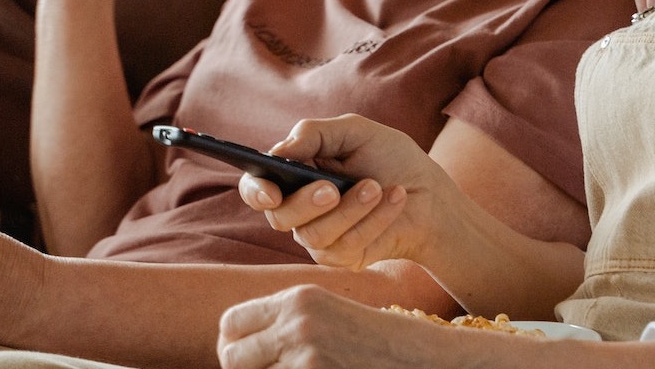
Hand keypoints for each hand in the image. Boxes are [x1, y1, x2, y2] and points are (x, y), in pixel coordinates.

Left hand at [219, 285, 510, 368]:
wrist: (425, 357)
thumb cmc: (378, 341)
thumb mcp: (331, 314)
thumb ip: (288, 323)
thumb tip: (232, 345)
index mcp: (298, 298)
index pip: (230, 323)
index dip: (235, 344)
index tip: (251, 357)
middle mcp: (296, 323)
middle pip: (230, 356)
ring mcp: (304, 356)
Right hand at [237, 115, 445, 270]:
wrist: (431, 193)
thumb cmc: (391, 159)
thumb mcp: (356, 132)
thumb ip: (316, 133)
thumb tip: (280, 149)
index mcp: (295, 176)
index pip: (257, 188)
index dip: (256, 192)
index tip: (271, 192)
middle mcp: (300, 211)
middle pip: (280, 217)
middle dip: (306, 202)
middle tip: (333, 188)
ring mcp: (320, 238)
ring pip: (315, 234)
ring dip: (350, 208)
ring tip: (377, 187)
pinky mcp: (344, 257)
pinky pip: (347, 245)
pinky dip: (375, 219)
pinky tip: (396, 198)